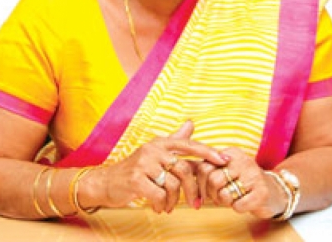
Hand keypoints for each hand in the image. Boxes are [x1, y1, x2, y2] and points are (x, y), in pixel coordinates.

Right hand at [98, 121, 228, 213]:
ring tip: (170, 206)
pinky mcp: (136, 179)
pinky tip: (159, 207)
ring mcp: (143, 163)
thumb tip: (191, 123)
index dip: (207, 152)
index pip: (189, 145)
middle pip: (184, 169)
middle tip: (196, 203)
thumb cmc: (136, 169)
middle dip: (193, 189)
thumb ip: (175, 140)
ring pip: (173, 184)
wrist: (107, 182)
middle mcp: (153, 149)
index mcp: (161, 142)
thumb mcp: (155, 152)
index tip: (224, 160)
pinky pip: (160, 195)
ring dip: (175, 200)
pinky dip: (162, 205)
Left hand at [196, 147, 286, 218]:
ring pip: (224, 194)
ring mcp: (253, 175)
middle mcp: (242, 160)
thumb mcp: (226, 170)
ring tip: (232, 199)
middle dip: (212, 194)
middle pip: (213, 180)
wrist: (274, 191)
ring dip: (225, 202)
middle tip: (219, 197)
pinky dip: (238, 208)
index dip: (201, 183)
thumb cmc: (243, 182)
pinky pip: (238, 206)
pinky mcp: (262, 192)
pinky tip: (244, 202)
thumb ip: (207, 169)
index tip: (205, 190)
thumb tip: (184, 172)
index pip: (204, 166)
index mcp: (230, 153)